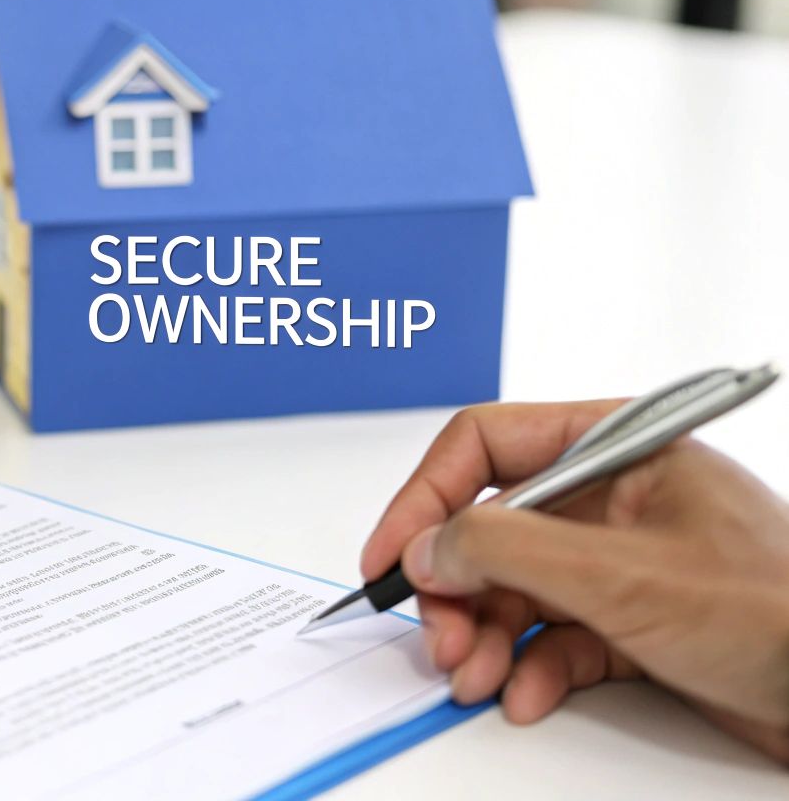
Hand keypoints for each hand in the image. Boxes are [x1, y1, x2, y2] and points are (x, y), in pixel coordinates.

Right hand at [360, 401, 788, 762]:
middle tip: (441, 640)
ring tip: (475, 678)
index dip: (424, 499)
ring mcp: (627, 561)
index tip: (391, 557)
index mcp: (618, 447)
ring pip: (518, 588)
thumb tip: (428, 548)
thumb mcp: (621, 573)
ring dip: (485, 637)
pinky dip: (532, 667)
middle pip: (491, 527)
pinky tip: (527, 694)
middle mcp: (617, 496)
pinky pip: (557, 635)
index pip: (486, 446)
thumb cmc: (779, 614)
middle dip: (456, 590)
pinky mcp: (641, 622)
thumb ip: (508, 550)